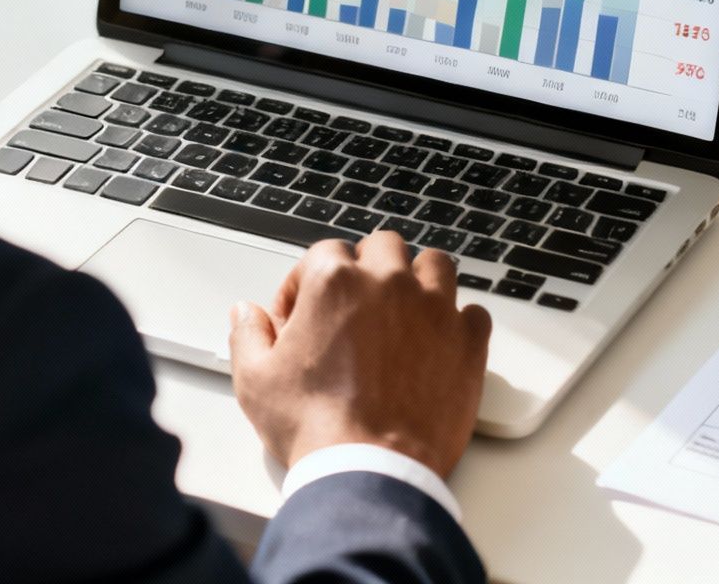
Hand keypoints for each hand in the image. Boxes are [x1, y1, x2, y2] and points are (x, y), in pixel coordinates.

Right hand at [228, 231, 492, 480]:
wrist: (370, 472)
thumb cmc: (316, 428)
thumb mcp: (256, 380)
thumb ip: (248, 334)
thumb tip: (246, 314)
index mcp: (335, 282)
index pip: (325, 252)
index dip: (308, 284)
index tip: (305, 315)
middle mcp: (389, 283)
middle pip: (384, 246)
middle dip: (367, 269)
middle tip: (355, 307)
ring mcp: (434, 310)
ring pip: (435, 265)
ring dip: (418, 281)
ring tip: (402, 313)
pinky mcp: (468, 342)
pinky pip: (473, 312)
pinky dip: (457, 323)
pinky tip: (438, 345)